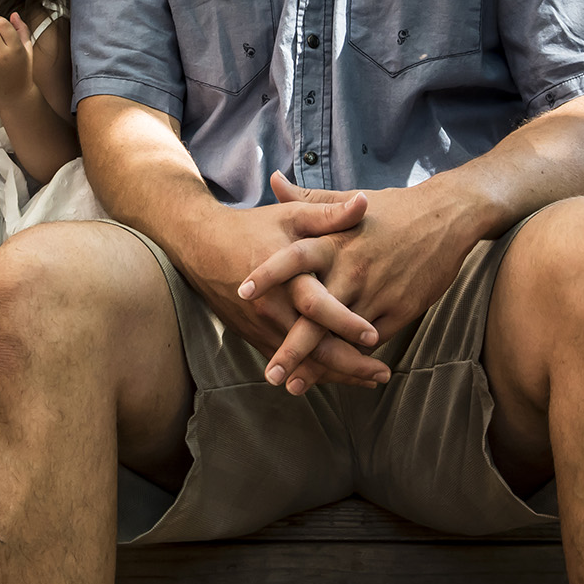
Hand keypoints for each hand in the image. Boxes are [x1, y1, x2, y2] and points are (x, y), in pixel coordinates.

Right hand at [177, 187, 390, 391]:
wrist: (201, 246)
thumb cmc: (251, 228)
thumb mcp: (291, 216)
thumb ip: (329, 215)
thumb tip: (364, 202)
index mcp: (285, 277)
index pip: (318, 307)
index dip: (345, 323)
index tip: (374, 335)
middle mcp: (273, 308)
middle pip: (314, 347)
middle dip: (350, 365)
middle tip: (383, 374)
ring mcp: (263, 327)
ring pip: (303, 362)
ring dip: (337, 374)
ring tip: (371, 380)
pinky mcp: (255, 336)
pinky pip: (289, 362)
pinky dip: (315, 372)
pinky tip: (340, 376)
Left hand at [239, 173, 481, 392]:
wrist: (446, 217)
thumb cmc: (391, 209)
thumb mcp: (347, 200)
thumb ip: (306, 199)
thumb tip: (273, 181)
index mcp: (335, 241)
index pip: (295, 258)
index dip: (268, 274)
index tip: (242, 293)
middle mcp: (353, 270)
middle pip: (317, 314)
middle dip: (292, 347)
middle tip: (269, 373)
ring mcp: (378, 293)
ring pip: (344, 336)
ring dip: (319, 364)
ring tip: (295, 385)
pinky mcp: (401, 310)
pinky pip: (371, 340)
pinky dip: (352, 357)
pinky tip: (334, 373)